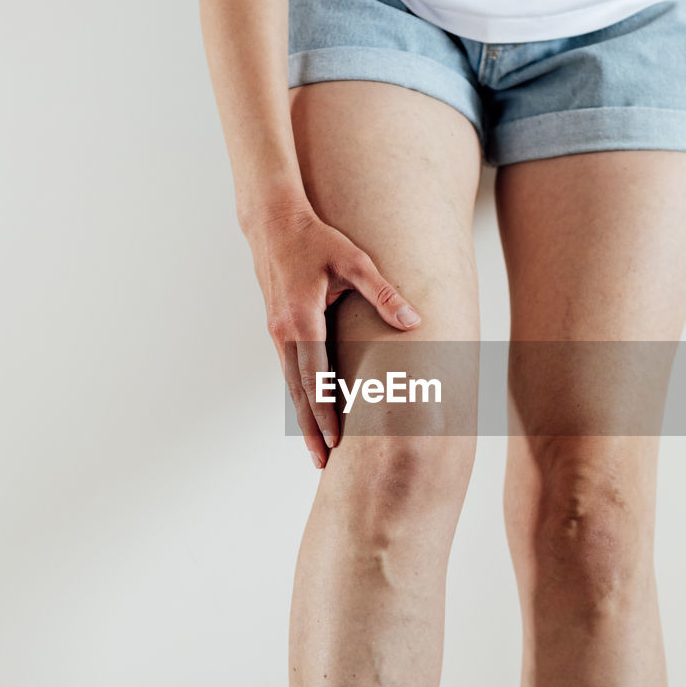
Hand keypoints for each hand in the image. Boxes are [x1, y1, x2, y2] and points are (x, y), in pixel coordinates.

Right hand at [248, 204, 421, 468]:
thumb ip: (383, 294)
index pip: (315, 378)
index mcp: (300, 320)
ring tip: (317, 449)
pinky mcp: (276, 329)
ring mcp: (275, 332)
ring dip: (303, 417)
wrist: (272, 222)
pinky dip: (299, 395)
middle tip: (322, 464)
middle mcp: (282, 332)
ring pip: (291, 384)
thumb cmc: (315, 239)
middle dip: (311, 429)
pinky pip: (289, 370)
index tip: (335, 442)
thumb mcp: (354, 261)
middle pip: (298, 392)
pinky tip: (310, 411)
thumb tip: (413, 321)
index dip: (326, 413)